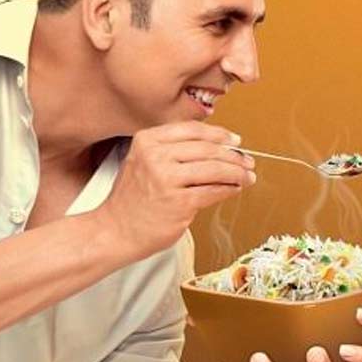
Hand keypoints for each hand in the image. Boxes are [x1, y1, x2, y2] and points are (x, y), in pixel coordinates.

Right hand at [94, 121, 254, 258]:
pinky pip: (213, 191)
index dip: (219, 134)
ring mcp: (166, 179)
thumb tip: (220, 146)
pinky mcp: (178, 202)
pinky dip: (229, 189)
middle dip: (234, 155)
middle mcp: (156, 156)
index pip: (193, 130)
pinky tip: (235, 189)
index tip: (235, 140)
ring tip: (247, 175)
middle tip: (248, 160)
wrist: (113, 231)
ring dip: (237, 172)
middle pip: (208, 149)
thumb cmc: (132, 198)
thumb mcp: (144, 161)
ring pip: (215, 169)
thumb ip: (175, 150)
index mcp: (148, 140)